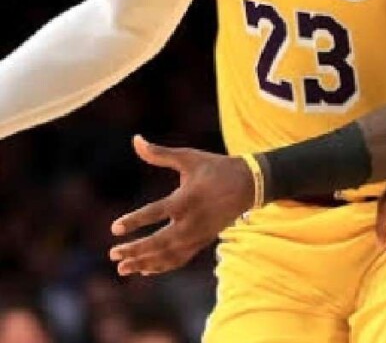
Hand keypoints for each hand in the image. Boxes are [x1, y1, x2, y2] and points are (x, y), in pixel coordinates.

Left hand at [108, 134, 253, 275]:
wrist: (250, 184)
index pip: (156, 212)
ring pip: (169, 254)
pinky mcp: (204, 241)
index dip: (134, 221)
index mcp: (187, 198)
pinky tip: (144, 269)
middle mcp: (193, 220)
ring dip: (145, 262)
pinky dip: (162, 266)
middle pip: (160, 241)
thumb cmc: (216, 168)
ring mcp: (199, 234)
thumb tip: (135, 139)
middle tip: (113, 253)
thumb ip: (160, 153)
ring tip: (122, 268)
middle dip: (136, 250)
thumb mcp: (189, 157)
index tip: (114, 228)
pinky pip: (181, 258)